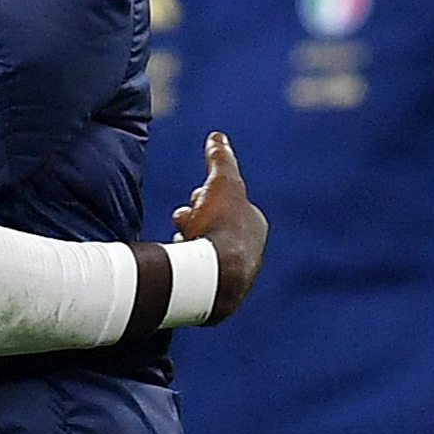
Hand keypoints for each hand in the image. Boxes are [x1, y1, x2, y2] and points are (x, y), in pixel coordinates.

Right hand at [172, 132, 266, 322]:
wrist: (217, 275)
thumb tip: (218, 136)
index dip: (205, 198)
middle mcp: (250, 252)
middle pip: (213, 228)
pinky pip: (197, 275)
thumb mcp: (221, 183)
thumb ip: (220, 159)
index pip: (226, 206)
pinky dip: (186, 267)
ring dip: (188, 244)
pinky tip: (179, 266)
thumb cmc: (222, 226)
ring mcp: (235, 276)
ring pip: (203, 252)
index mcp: (254, 227)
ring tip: (179, 244)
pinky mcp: (219, 297)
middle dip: (195, 220)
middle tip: (183, 221)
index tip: (195, 199)